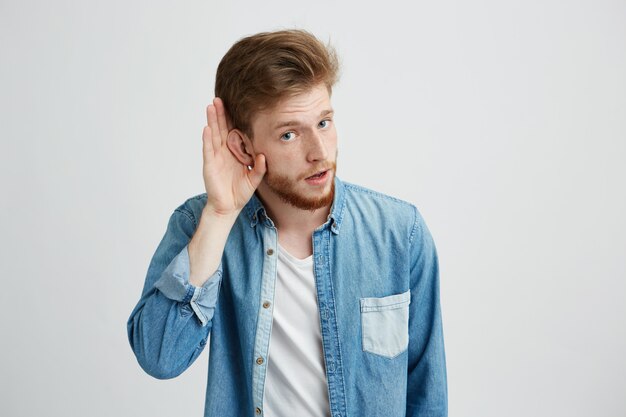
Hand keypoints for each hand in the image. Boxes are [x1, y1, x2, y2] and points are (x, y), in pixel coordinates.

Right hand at [201, 97, 265, 216]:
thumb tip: (263, 156)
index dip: (233, 118)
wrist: (229, 207)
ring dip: (212, 120)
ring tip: (210, 106)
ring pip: (213, 134)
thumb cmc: (240, 192)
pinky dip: (207, 139)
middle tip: (219, 98)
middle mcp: (224, 152)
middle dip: (220, 113)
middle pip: (221, 128)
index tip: (234, 104)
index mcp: (235, 152)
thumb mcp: (254, 178)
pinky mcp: (210, 165)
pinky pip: (208, 149)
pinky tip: (207, 128)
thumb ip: (259, 167)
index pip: (233, 131)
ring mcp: (216, 157)